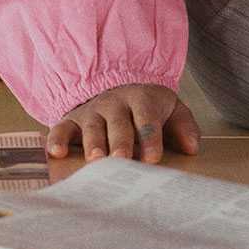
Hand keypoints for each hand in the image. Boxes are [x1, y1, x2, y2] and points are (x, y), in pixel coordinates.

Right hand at [44, 84, 200, 163]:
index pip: (146, 117)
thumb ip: (184, 126)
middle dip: (120, 142)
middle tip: (122, 160)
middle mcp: (114, 103)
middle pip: (118, 123)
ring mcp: (91, 111)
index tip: (152, 158)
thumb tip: (192, 147)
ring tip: (95, 160)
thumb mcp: (171, 110)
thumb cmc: (147, 109)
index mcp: (141, 99)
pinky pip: (62, 128)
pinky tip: (56, 153)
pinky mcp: (72, 120)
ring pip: (92, 127)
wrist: (116, 88)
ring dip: (93, 143)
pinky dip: (57, 139)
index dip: (149, 137)